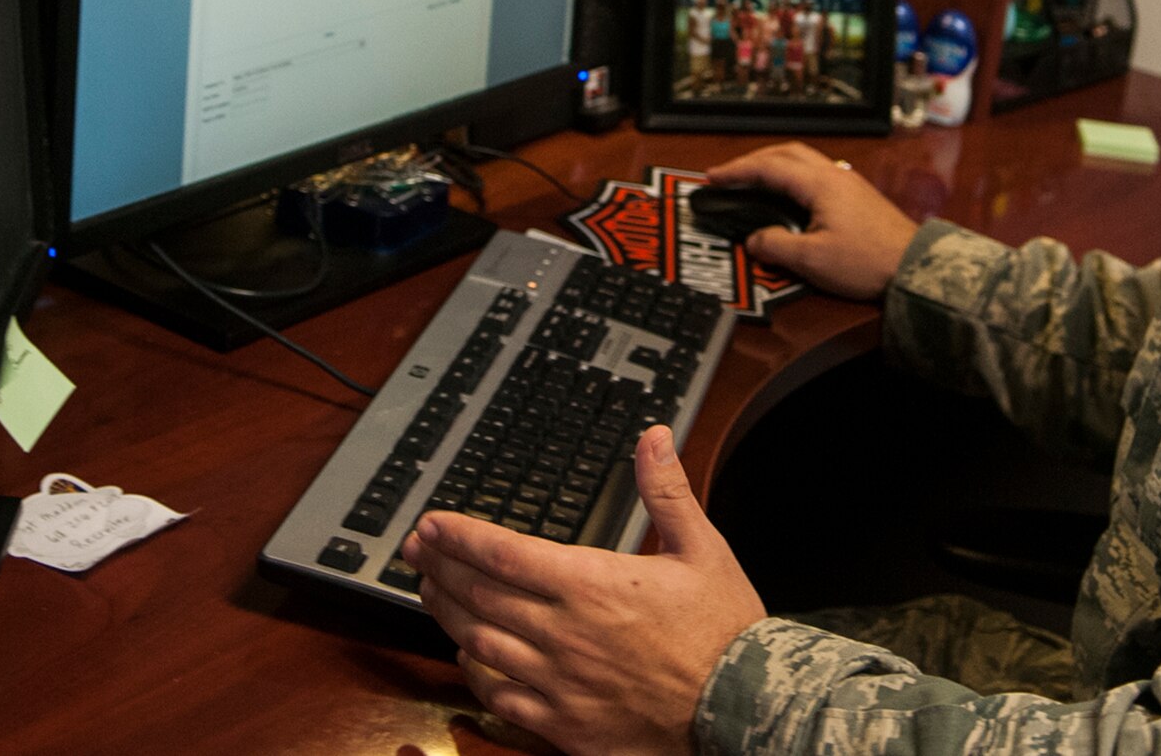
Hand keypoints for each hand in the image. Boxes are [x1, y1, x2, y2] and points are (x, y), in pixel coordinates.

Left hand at [400, 426, 764, 755]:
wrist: (742, 706)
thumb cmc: (723, 632)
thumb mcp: (703, 549)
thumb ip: (667, 492)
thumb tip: (652, 439)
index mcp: (591, 584)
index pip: (503, 553)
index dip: (459, 535)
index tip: (432, 523)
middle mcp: (564, 632)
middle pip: (479, 593)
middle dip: (440, 566)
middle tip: (417, 549)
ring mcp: (558, 680)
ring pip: (479, 642)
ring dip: (446, 613)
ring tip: (429, 590)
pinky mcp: (563, 721)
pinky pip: (500, 696)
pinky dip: (474, 671)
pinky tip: (467, 655)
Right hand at [707, 141, 917, 298]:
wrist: (915, 267)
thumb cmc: (869, 262)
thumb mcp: (812, 260)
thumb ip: (775, 246)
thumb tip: (754, 240)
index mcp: (819, 184)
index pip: (768, 168)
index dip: (737, 171)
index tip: (714, 176)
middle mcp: (834, 175)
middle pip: (786, 154)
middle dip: (753, 160)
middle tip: (730, 174)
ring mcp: (849, 183)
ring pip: (803, 160)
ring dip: (774, 165)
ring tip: (754, 180)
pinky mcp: (858, 196)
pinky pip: (817, 173)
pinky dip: (793, 175)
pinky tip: (789, 194)